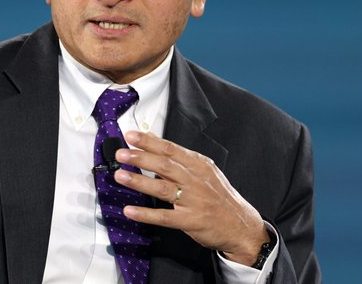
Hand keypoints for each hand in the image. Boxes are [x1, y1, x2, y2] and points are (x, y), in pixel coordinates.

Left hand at [114, 130, 269, 265]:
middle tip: (121, 153)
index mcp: (199, 165)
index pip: (171, 149)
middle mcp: (196, 180)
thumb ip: (176, 156)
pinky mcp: (191, 221)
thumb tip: (151, 137)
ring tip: (120, 176)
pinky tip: (130, 210)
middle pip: (165, 165)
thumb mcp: (203, 171)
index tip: (131, 136)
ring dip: (140, 181)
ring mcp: (194, 201)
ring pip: (163, 188)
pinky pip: (165, 216)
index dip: (149, 142)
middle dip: (141, 158)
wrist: (241, 225)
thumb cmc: (219, 196)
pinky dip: (146, 214)